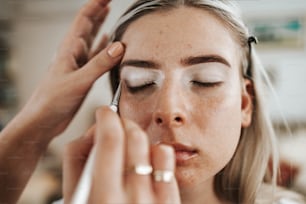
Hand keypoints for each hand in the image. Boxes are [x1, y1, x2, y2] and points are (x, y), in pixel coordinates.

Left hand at [20, 0, 123, 137]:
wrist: (44, 120)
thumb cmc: (53, 101)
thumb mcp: (79, 81)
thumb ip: (99, 64)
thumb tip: (119, 46)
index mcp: (70, 49)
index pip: (84, 19)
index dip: (96, 5)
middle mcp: (74, 53)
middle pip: (88, 26)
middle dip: (99, 12)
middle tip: (110, 1)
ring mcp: (79, 64)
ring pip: (92, 40)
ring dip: (101, 27)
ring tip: (109, 15)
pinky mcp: (83, 76)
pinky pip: (95, 57)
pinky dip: (102, 48)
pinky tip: (108, 44)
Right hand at [63, 107, 180, 203]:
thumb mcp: (74, 196)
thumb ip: (77, 160)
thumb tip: (95, 130)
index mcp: (102, 198)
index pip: (110, 139)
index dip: (106, 117)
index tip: (104, 112)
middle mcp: (133, 199)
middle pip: (134, 138)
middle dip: (123, 123)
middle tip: (117, 126)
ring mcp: (156, 203)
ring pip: (155, 147)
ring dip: (140, 138)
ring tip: (131, 145)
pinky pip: (169, 166)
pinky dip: (158, 154)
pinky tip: (148, 159)